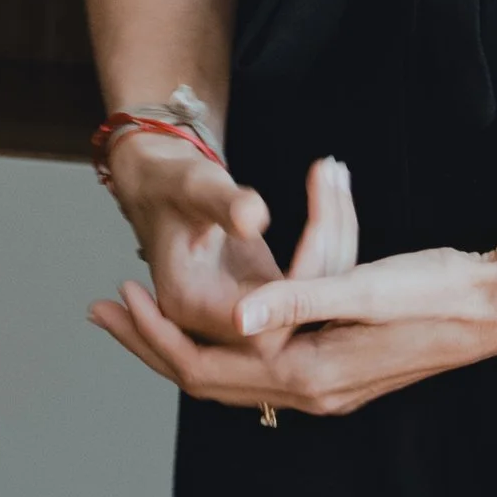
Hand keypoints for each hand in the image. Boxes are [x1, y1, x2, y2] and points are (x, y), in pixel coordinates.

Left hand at [92, 189, 496, 417]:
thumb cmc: (437, 288)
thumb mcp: (367, 284)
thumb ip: (300, 298)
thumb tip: (236, 317)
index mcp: (310, 373)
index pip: (208, 369)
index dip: (155, 337)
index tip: (119, 295)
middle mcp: (313, 390)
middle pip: (208, 380)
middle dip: (152, 345)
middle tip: (105, 309)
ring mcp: (327, 384)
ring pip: (233, 375)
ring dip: (183, 344)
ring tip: (145, 309)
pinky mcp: (340, 366)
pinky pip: (261, 366)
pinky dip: (226, 343)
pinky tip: (221, 319)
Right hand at [96, 143, 359, 359]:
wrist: (160, 186)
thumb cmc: (170, 184)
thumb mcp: (192, 187)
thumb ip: (222, 204)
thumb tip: (255, 219)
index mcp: (192, 304)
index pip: (263, 322)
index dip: (300, 288)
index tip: (321, 223)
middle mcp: (218, 320)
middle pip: (294, 313)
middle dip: (327, 246)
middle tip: (335, 178)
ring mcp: (245, 311)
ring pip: (308, 297)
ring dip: (334, 235)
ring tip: (335, 173)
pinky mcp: (265, 295)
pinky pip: (307, 282)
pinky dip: (327, 239)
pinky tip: (333, 195)